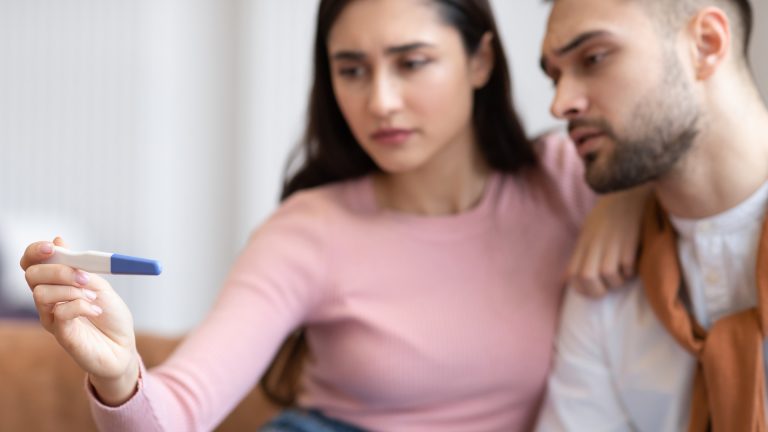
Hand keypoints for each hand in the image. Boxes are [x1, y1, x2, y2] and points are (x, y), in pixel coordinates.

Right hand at [21, 238, 139, 404]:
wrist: (123, 347)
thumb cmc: (112, 317)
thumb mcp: (100, 285)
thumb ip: (80, 267)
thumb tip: (59, 240)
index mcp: (57, 283)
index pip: (32, 263)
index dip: (35, 252)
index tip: (52, 247)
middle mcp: (49, 299)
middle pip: (32, 275)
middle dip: (59, 271)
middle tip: (85, 278)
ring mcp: (51, 317)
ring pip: (41, 293)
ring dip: (72, 290)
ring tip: (94, 298)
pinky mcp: (60, 333)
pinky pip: (60, 312)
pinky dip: (82, 306)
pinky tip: (96, 311)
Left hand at [567, 186, 648, 296]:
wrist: (627, 193)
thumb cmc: (608, 216)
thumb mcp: (587, 233)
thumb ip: (580, 255)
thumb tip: (567, 278)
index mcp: (583, 244)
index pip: (572, 276)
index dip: (582, 289)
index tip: (593, 289)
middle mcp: (594, 245)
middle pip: (587, 278)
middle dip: (598, 290)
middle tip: (609, 287)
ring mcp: (612, 244)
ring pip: (608, 275)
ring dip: (618, 281)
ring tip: (623, 272)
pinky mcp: (630, 243)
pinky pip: (628, 268)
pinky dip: (631, 271)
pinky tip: (632, 262)